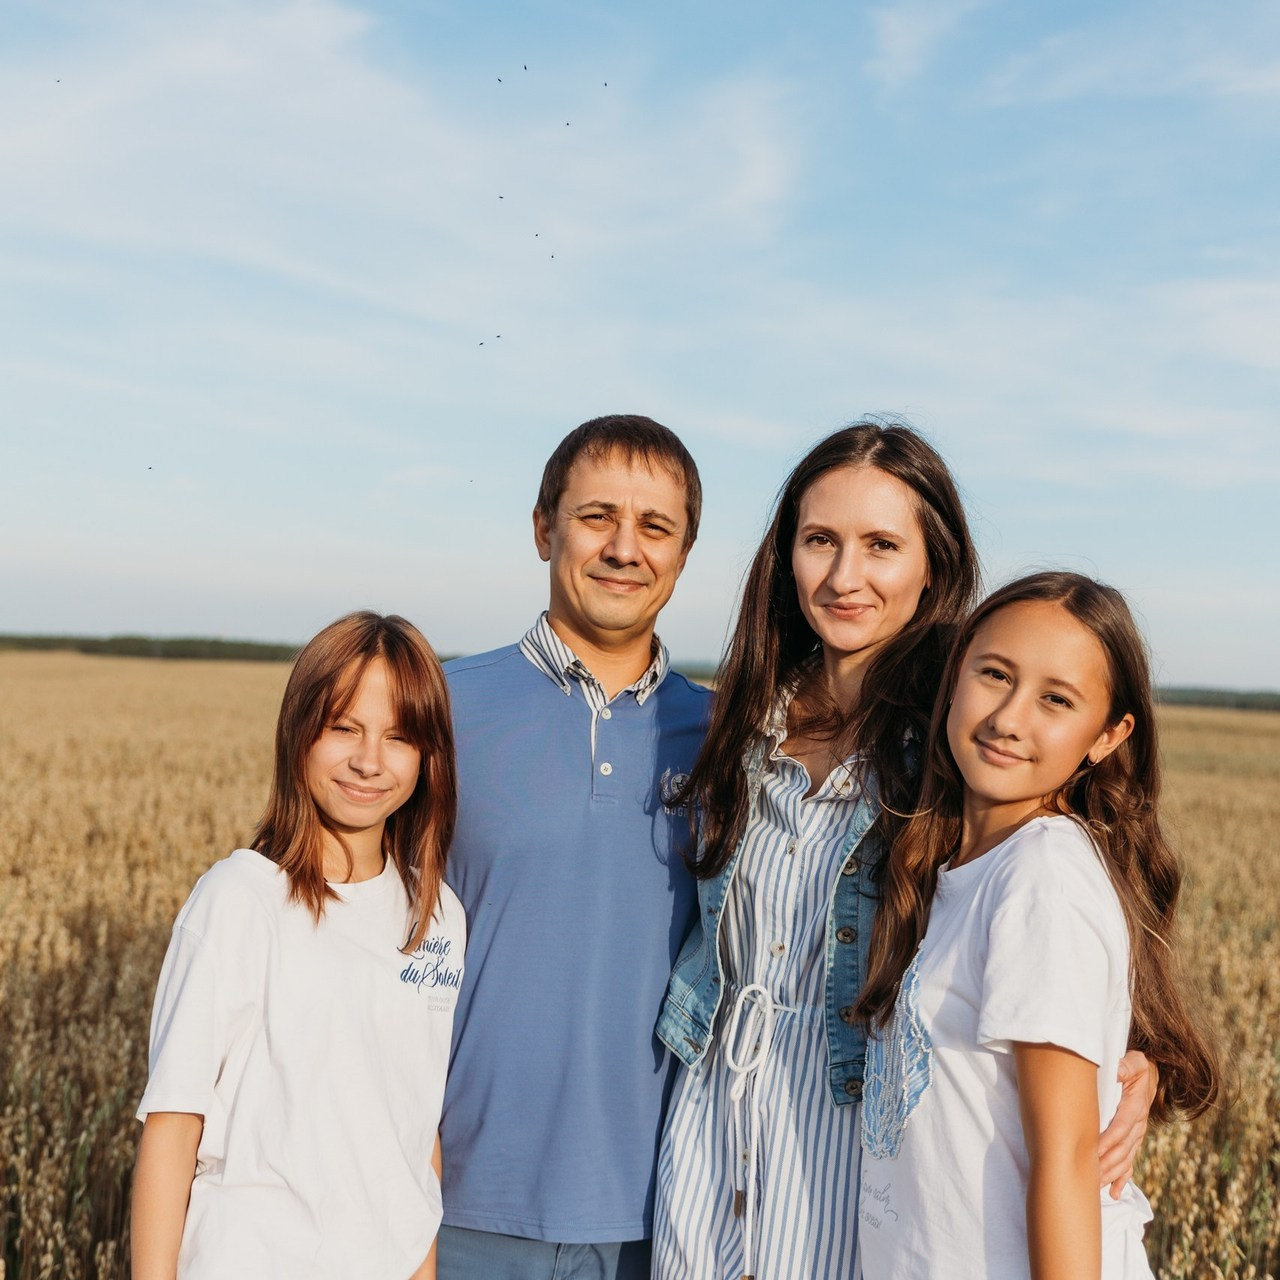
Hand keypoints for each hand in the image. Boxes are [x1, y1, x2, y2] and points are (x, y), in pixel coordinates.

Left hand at [1097, 1050, 1157, 1196]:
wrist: (1150, 1073)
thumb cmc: (1137, 1066)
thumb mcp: (1134, 1061)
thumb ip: (1126, 1066)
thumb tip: (1117, 1071)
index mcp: (1135, 1106)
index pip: (1121, 1127)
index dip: (1107, 1140)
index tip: (1093, 1150)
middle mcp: (1138, 1124)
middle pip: (1122, 1149)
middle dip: (1106, 1163)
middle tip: (1089, 1176)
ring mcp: (1137, 1134)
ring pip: (1125, 1159)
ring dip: (1111, 1174)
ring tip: (1096, 1187)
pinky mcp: (1134, 1139)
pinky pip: (1130, 1162)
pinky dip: (1122, 1178)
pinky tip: (1114, 1193)